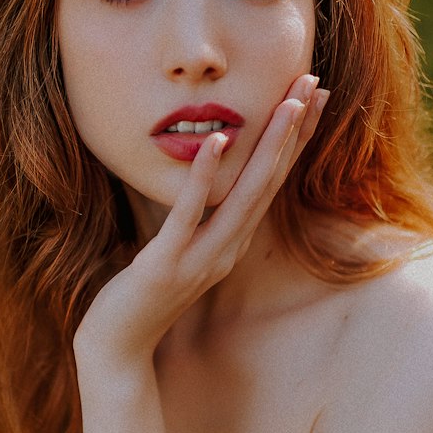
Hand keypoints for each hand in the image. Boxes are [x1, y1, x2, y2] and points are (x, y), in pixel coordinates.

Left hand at [73, 74, 328, 368]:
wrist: (117, 349)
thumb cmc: (141, 297)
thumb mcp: (178, 250)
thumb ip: (197, 219)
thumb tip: (204, 183)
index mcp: (232, 243)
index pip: (272, 182)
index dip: (296, 139)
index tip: (314, 96)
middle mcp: (227, 249)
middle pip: (270, 181)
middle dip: (294, 130)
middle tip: (314, 83)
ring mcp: (201, 259)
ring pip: (244, 196)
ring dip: (267, 147)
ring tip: (286, 104)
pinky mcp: (167, 264)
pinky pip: (189, 215)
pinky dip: (205, 176)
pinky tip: (215, 140)